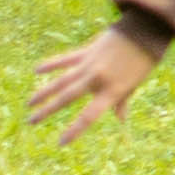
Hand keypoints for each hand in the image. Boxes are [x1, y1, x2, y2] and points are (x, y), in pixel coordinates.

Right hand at [26, 24, 162, 143]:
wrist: (144, 31)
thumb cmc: (144, 61)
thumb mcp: (134, 84)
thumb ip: (122, 101)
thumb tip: (120, 119)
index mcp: (112, 91)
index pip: (89, 117)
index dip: (74, 131)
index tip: (60, 143)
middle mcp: (98, 79)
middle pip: (67, 98)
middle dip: (47, 111)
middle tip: (31, 121)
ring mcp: (90, 64)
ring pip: (61, 80)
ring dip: (44, 92)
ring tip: (29, 103)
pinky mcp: (86, 51)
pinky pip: (65, 60)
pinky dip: (51, 64)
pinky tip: (36, 69)